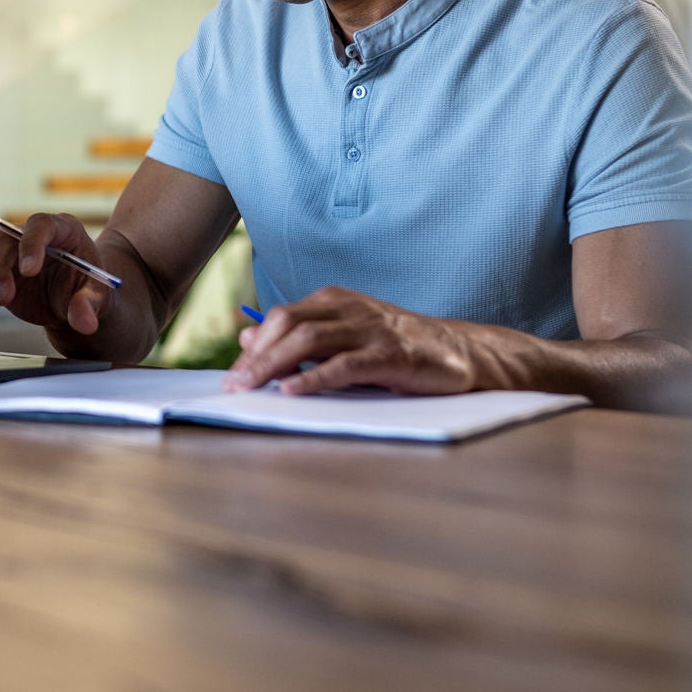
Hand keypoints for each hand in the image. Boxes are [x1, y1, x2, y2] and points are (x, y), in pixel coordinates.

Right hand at [0, 212, 114, 336]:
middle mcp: (30, 234)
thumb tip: (84, 322)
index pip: (41, 224)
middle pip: (4, 236)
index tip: (29, 272)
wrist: (70, 301)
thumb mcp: (97, 298)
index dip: (32, 243)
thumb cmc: (86, 290)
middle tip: (1, 299)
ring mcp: (8, 247)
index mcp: (63, 230)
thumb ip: (89, 306)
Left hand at [223, 286, 485, 394]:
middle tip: (234, 386)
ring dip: (274, 365)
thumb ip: (299, 335)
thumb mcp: (343, 335)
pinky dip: (314, 377)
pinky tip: (292, 390)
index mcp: (334, 301)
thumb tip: (248, 336)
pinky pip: (344, 365)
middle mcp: (349, 309)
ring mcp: (370, 330)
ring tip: (252, 388)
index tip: (233, 375)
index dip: (254, 346)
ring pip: (310, 340)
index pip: (281, 316)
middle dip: (256, 356)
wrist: (458, 351)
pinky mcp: (390, 356)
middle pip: (288, 324)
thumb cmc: (395, 347)